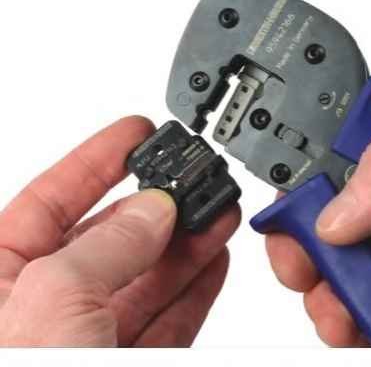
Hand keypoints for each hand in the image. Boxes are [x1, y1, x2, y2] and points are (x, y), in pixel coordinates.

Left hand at [0, 116, 239, 346]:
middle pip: (111, 238)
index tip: (134, 134)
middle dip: (157, 205)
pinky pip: (170, 318)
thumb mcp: (55, 297)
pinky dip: (196, 288)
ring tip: (217, 210)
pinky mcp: (131, 362)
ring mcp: (90, 339)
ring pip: (147, 278)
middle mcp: (44, 307)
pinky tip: (214, 260)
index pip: (48, 200)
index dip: (94, 161)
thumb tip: (153, 208)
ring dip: (189, 242)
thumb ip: (108, 245)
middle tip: (190, 177)